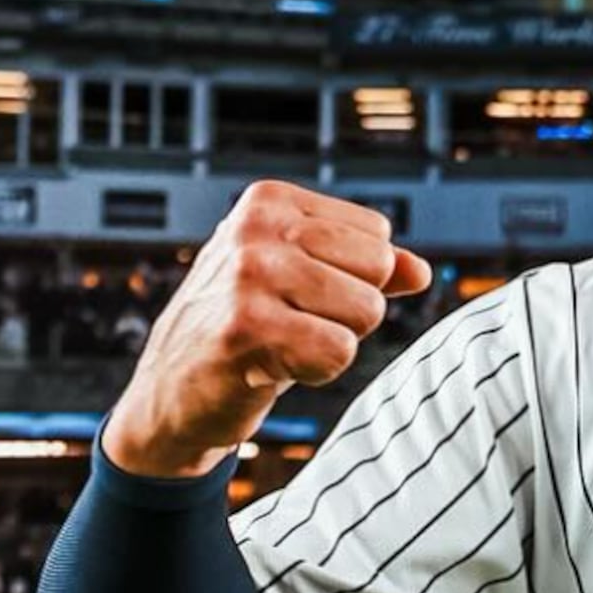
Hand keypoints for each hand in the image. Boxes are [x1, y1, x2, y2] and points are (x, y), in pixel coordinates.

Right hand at [104, 181, 431, 479]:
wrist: (172, 392)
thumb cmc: (242, 329)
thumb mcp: (300, 281)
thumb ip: (364, 269)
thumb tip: (421, 271)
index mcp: (269, 201)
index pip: (376, 234)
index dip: (354, 277)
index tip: (299, 294)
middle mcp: (256, 228)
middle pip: (378, 268)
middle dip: (350, 310)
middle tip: (293, 323)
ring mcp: (248, 274)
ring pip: (366, 310)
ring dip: (333, 341)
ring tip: (281, 343)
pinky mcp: (247, 327)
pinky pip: (339, 351)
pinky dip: (317, 371)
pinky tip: (272, 365)